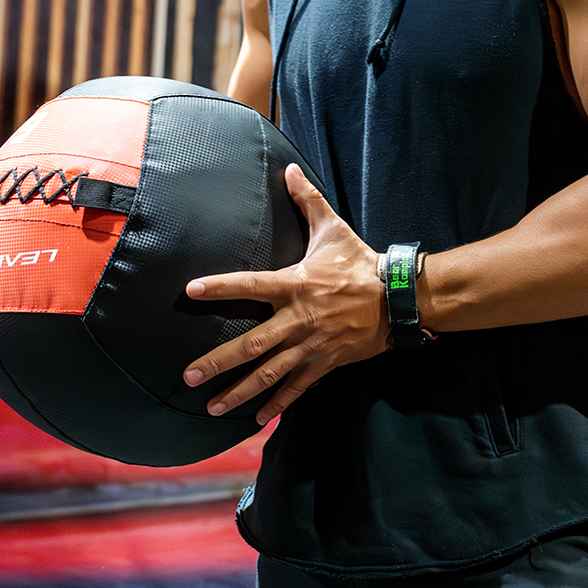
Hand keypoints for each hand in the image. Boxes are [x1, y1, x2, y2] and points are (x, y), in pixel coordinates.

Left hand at [182, 163, 388, 423]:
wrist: (399, 298)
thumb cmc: (360, 263)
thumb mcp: (333, 229)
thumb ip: (307, 201)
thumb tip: (289, 169)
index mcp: (295, 285)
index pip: (249, 285)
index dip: (220, 287)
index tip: (190, 292)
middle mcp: (299, 319)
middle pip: (252, 345)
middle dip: (219, 362)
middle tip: (188, 376)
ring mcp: (311, 345)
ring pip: (270, 373)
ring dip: (240, 391)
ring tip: (210, 407)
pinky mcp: (325, 362)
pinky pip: (297, 387)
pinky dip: (276, 403)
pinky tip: (255, 418)